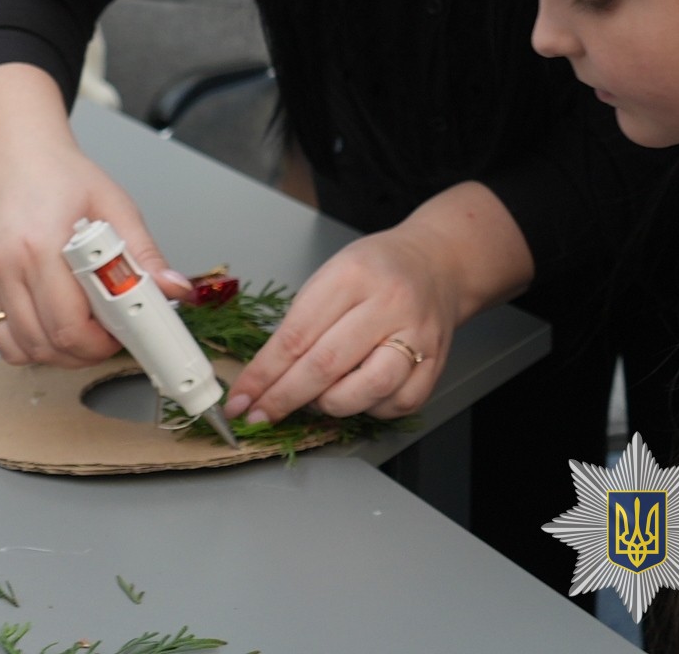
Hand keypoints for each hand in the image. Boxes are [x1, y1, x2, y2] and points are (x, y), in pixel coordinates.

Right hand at [0, 64, 193, 366]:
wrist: (9, 151)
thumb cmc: (56, 174)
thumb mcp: (112, 204)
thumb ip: (144, 253)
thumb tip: (174, 289)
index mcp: (41, 243)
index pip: (69, 325)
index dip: (98, 344)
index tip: (116, 336)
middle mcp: (4, 263)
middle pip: (45, 344)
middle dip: (81, 353)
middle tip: (101, 337)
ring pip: (17, 349)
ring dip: (52, 353)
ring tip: (74, 333)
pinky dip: (22, 341)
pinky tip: (44, 322)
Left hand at [220, 181, 531, 425]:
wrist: (437, 263)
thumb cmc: (376, 269)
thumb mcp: (331, 275)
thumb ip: (303, 322)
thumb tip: (265, 376)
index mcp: (352, 275)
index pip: (297, 334)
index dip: (263, 373)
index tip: (241, 398)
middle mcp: (388, 303)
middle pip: (327, 364)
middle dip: (285, 398)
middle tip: (260, 415)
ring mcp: (417, 334)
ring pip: (367, 390)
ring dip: (330, 406)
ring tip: (315, 400)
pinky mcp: (436, 360)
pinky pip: (398, 403)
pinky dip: (371, 410)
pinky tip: (357, 397)